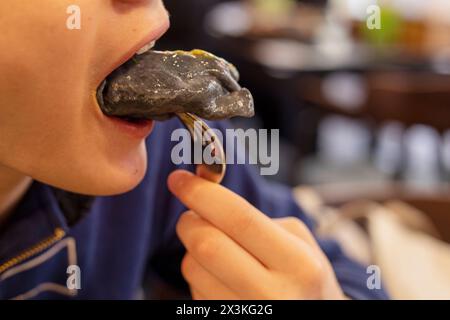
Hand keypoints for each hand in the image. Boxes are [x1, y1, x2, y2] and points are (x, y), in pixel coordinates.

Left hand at [168, 170, 344, 299]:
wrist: (311, 317)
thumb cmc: (301, 276)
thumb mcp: (297, 241)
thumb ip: (253, 217)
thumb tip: (202, 197)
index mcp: (299, 265)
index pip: (240, 219)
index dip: (203, 194)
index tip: (179, 179)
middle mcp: (273, 296)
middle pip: (207, 245)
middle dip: (189, 220)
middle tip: (192, 215)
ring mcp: (246, 316)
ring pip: (192, 268)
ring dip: (193, 251)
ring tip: (219, 254)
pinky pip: (193, 289)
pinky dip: (198, 275)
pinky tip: (220, 278)